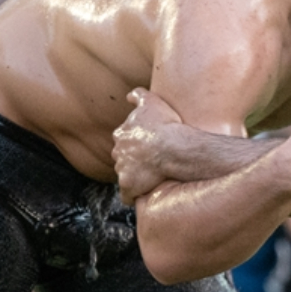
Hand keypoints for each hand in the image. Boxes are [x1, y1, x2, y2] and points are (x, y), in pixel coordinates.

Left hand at [112, 88, 185, 202]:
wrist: (172, 147)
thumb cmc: (165, 125)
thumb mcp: (152, 102)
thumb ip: (138, 95)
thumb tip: (130, 95)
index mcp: (122, 134)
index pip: (125, 142)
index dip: (137, 145)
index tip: (149, 148)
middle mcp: (118, 152)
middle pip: (123, 159)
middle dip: (134, 162)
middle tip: (152, 164)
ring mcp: (122, 170)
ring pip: (126, 176)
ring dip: (136, 178)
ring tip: (154, 180)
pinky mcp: (129, 187)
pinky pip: (128, 196)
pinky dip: (134, 196)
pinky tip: (144, 195)